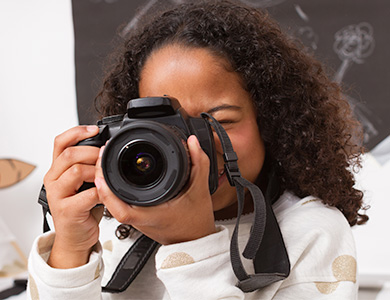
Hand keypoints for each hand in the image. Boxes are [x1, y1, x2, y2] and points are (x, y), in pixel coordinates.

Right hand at [43, 125, 102, 267]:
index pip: (60, 142)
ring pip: (76, 171)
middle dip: (92, 152)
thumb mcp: (82, 182)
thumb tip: (104, 148)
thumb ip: (87, 165)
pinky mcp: (67, 210)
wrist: (75, 237)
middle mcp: (53, 179)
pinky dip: (100, 191)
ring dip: (96, 171)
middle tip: (105, 157)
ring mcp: (58, 195)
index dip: (77, 132)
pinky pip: (87, 194)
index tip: (95, 129)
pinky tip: (105, 194)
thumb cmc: (81, 208)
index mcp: (57, 169)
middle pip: (69, 154)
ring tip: (104, 177)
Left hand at [95, 135, 216, 244]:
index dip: (107, 192)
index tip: (102, 173)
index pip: (121, 209)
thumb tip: (192, 143)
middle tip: (101, 158)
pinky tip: (116, 177)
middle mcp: (141, 219)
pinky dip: (114, 191)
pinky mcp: (140, 218)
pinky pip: (121, 205)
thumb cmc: (196, 222)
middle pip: (111, 204)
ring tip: (105, 164)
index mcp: (152, 214)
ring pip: (113, 205)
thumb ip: (199, 163)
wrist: (197, 240)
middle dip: (101, 180)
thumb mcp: (200, 189)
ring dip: (106, 186)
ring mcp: (139, 220)